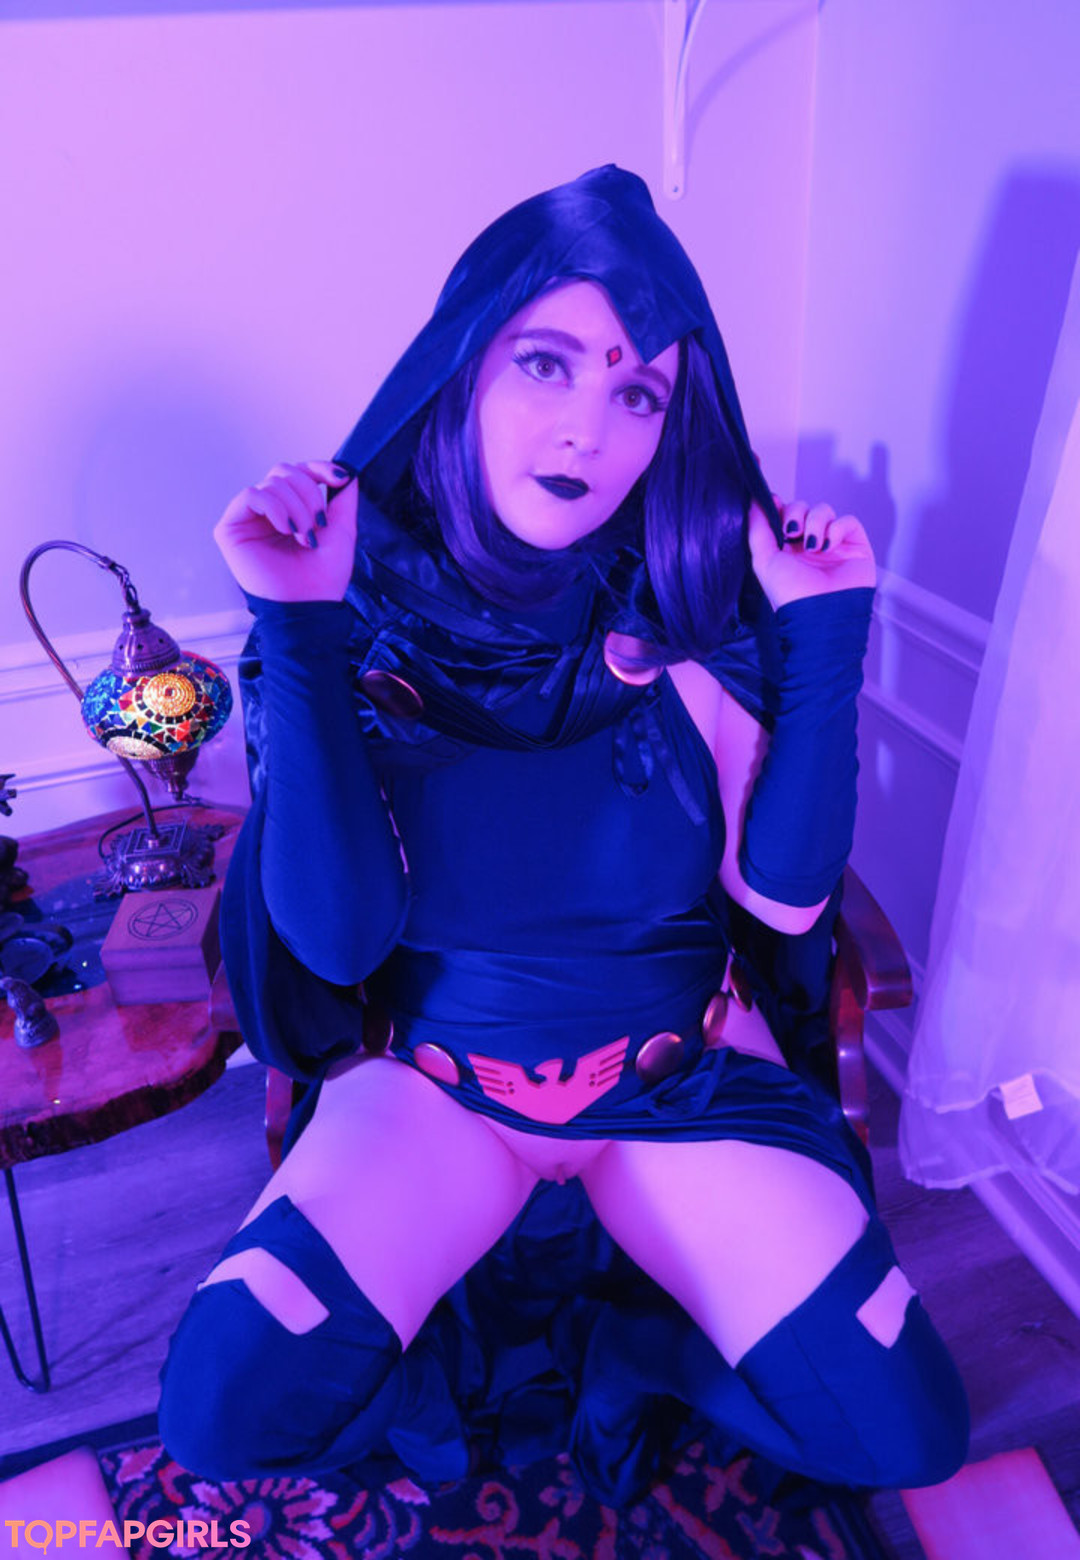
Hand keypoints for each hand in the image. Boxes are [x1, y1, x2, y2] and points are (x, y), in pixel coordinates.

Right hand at [213, 460, 356, 602]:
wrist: (309, 604)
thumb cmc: (323, 577)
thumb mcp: (342, 529)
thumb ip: (344, 498)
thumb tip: (346, 470)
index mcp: (292, 510)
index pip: (299, 472)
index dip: (318, 468)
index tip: (337, 478)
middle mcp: (269, 511)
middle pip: (284, 471)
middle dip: (309, 493)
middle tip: (317, 524)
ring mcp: (249, 519)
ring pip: (271, 483)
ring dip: (296, 507)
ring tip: (303, 536)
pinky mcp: (231, 528)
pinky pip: (251, 495)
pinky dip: (273, 507)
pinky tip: (284, 529)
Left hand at [748, 498, 875, 610]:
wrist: (821, 613)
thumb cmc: (791, 594)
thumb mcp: (764, 561)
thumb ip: (757, 529)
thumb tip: (754, 502)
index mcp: (786, 548)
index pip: (784, 514)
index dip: (780, 507)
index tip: (774, 504)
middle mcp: (808, 544)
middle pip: (803, 508)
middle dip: (796, 514)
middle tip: (792, 532)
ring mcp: (833, 544)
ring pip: (824, 511)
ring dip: (815, 522)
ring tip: (812, 546)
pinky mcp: (855, 546)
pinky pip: (848, 521)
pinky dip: (837, 529)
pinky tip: (828, 546)